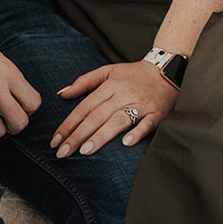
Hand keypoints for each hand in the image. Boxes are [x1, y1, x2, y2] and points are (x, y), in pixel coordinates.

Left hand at [50, 61, 178, 156]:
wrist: (167, 71)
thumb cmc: (134, 75)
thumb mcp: (108, 71)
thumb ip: (84, 82)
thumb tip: (61, 93)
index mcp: (110, 85)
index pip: (84, 107)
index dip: (69, 123)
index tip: (55, 140)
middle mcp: (124, 94)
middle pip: (97, 116)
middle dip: (78, 135)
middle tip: (63, 152)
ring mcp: (141, 104)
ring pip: (118, 120)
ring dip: (101, 136)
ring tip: (85, 151)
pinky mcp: (157, 113)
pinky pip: (146, 124)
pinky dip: (137, 133)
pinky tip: (125, 144)